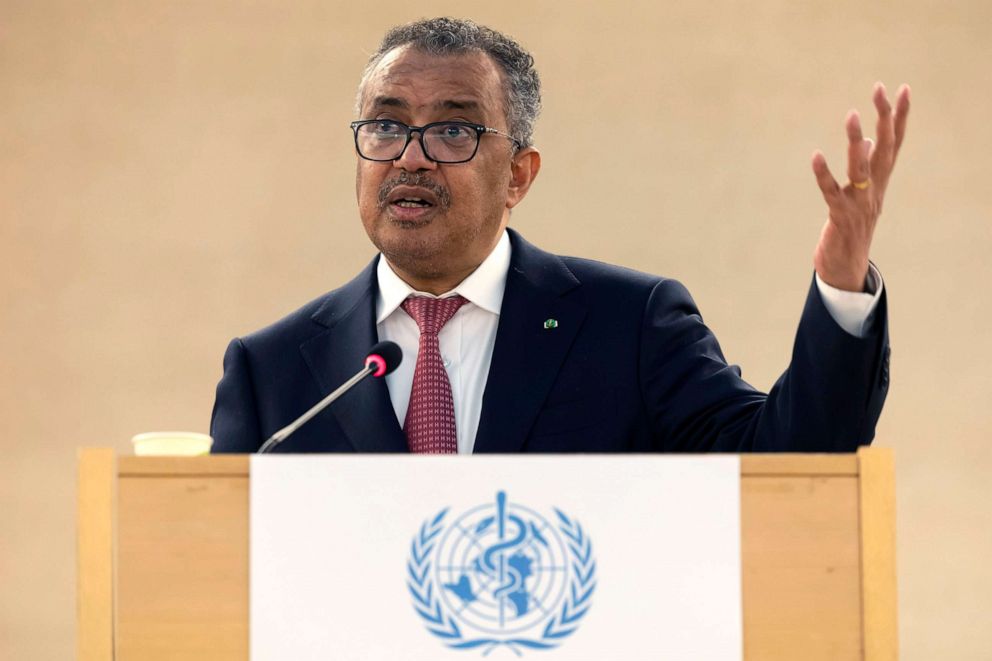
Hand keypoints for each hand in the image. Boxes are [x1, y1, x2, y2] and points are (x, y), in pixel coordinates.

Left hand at [811, 83, 910, 291]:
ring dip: (856, 141)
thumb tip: (868, 141)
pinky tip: (816, 156)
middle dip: (884, 117)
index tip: (902, 89)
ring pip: (861, 168)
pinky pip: (831, 192)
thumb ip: (867, 167)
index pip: (893, 143)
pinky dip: (824, 175)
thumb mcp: (862, 194)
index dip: (899, 116)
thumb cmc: (852, 228)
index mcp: (879, 181)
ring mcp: (859, 203)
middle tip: (880, 89)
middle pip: (884, 148)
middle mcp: (874, 189)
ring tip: (851, 115)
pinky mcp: (840, 216)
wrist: (846, 267)